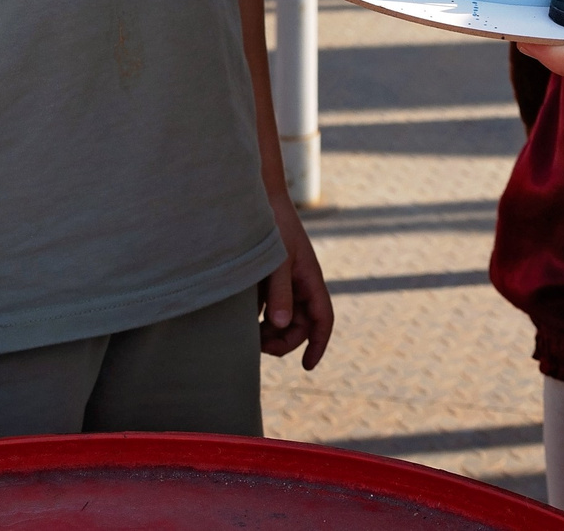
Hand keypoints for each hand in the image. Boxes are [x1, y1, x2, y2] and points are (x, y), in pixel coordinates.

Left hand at [260, 191, 334, 368]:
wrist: (257, 197)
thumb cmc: (272, 225)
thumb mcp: (277, 261)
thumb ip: (279, 293)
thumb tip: (279, 326)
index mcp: (310, 279)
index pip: (323, 319)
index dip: (319, 345)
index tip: (306, 366)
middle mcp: (300, 284)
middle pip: (301, 325)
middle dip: (284, 341)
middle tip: (258, 346)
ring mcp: (283, 282)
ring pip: (282, 318)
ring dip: (269, 332)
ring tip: (247, 335)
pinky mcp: (265, 278)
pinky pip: (266, 307)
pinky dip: (257, 318)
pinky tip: (239, 319)